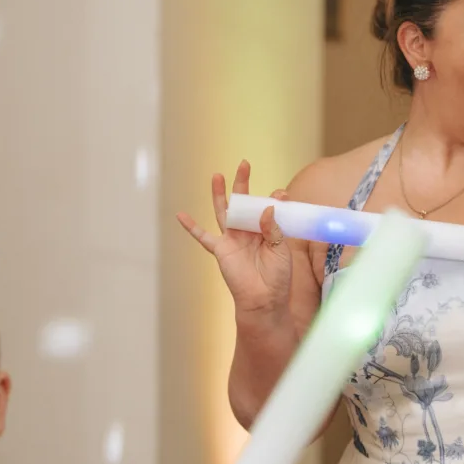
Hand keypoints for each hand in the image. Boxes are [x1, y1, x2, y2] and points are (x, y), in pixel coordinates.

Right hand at [177, 160, 292, 316]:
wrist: (264, 299)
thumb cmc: (277, 276)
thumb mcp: (281, 249)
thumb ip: (274, 228)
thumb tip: (267, 207)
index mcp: (266, 230)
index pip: (267, 208)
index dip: (273, 200)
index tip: (282, 194)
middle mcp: (248, 231)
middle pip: (243, 203)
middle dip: (242, 184)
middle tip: (244, 164)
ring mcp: (233, 239)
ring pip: (224, 212)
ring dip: (219, 194)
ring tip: (217, 175)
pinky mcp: (221, 250)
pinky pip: (203, 237)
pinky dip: (191, 226)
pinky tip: (180, 215)